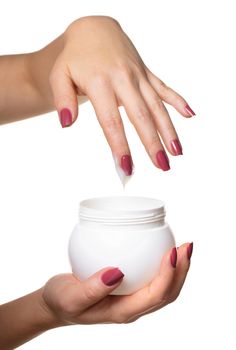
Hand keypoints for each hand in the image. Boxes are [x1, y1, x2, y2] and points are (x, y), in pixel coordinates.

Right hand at [42, 243, 192, 324]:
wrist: (56, 305)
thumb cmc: (61, 302)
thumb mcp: (70, 297)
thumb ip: (91, 289)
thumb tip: (117, 273)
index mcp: (122, 312)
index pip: (155, 296)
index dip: (168, 275)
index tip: (172, 252)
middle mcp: (132, 307)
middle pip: (168, 293)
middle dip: (181, 270)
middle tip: (186, 245)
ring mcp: (131, 299)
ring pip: (164, 287)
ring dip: (177, 268)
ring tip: (183, 246)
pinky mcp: (128, 289)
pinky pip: (152, 279)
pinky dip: (163, 265)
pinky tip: (161, 248)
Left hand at [49, 16, 194, 175]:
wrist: (93, 30)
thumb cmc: (74, 57)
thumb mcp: (59, 74)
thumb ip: (62, 99)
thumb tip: (66, 124)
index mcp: (100, 82)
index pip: (111, 121)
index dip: (120, 146)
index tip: (126, 167)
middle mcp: (123, 79)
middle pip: (141, 116)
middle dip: (152, 143)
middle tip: (162, 167)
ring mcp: (138, 75)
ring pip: (156, 105)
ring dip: (169, 129)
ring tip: (177, 152)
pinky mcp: (146, 72)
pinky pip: (164, 87)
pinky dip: (178, 100)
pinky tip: (190, 115)